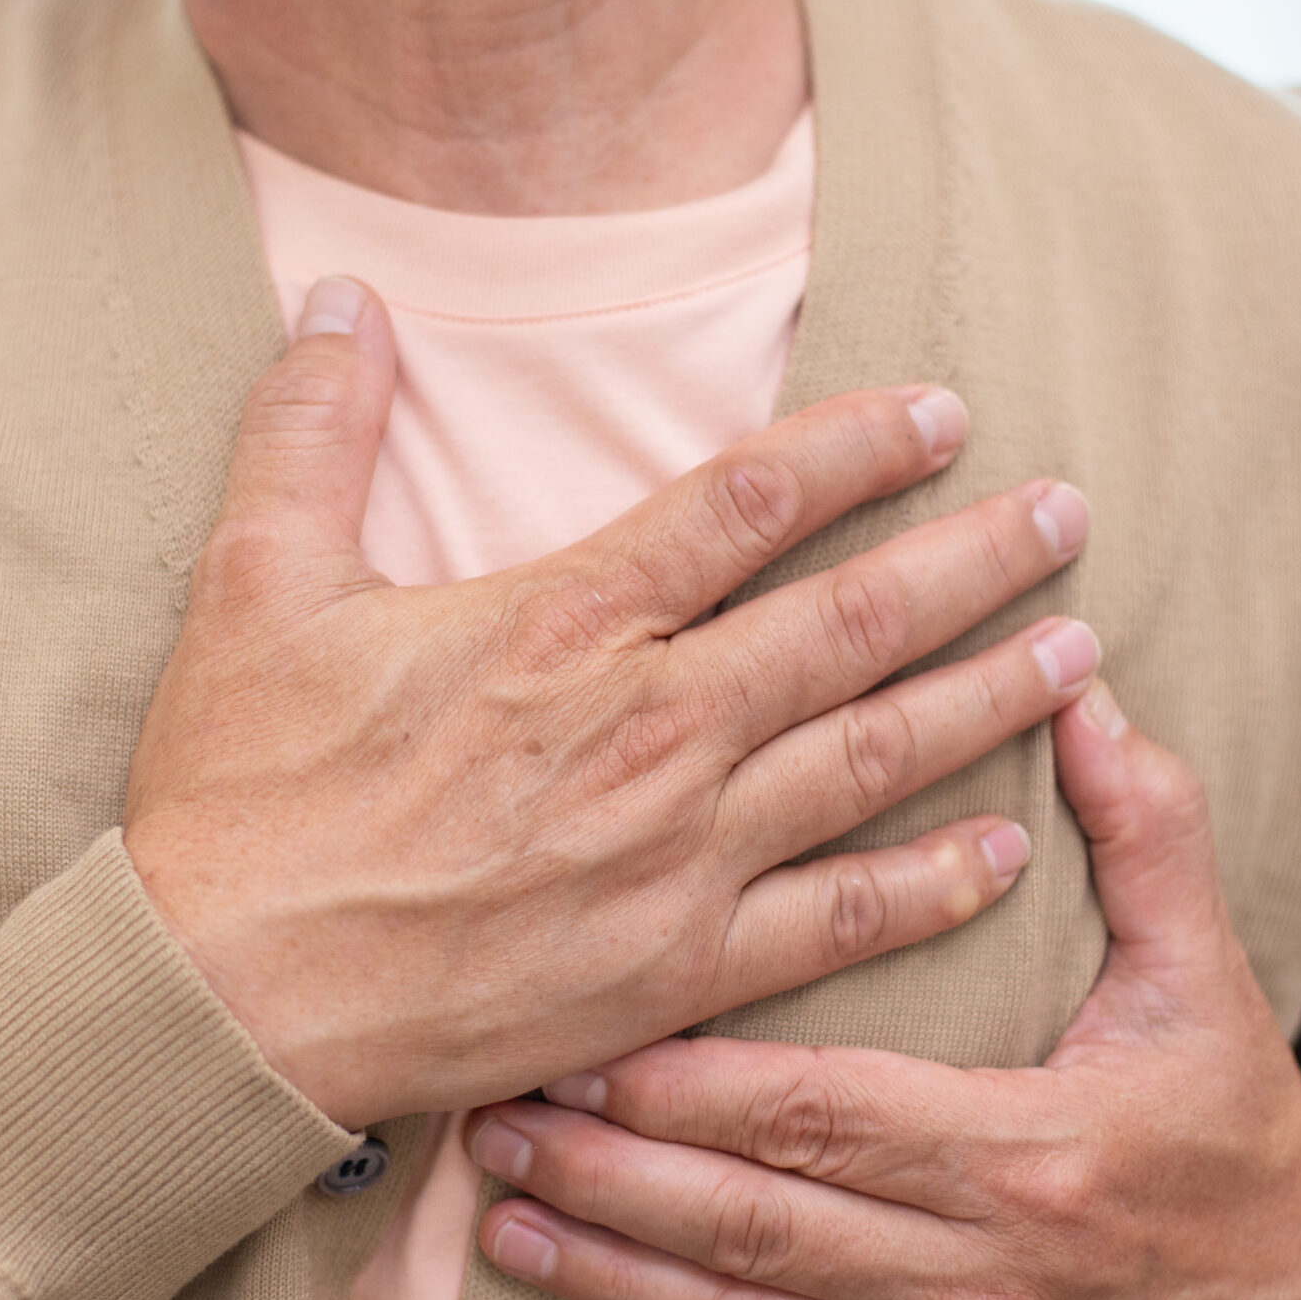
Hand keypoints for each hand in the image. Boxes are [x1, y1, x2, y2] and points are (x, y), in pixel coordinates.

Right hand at [124, 278, 1097, 1127]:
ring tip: (1077, 647)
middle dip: (975, 560)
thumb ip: (309, 434)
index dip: (858, 446)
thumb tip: (341, 299)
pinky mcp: (677, 970)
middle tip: (1068, 515)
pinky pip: (841, 921)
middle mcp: (647, 730)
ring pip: (873, 758)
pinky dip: (933, 884)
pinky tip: (1007, 848)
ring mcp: (676, 856)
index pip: (747, 503)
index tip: (942, 411)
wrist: (223, 1000)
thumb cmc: (237, 800)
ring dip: (986, 696)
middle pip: (851, 623)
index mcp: (559, 625)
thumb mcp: (250, 588)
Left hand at [463, 682, 1300, 1299]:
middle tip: (495, 1116)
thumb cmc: (1233, 1119)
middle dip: (608, 1171)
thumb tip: (1088, 694)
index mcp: (1025, 1148)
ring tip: (506, 1225)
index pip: (813, 1110)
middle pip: (753, 1219)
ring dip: (617, 1282)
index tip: (575, 1036)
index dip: (679, 1081)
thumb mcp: (1207, 968)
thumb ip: (1147, 831)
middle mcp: (980, 1273)